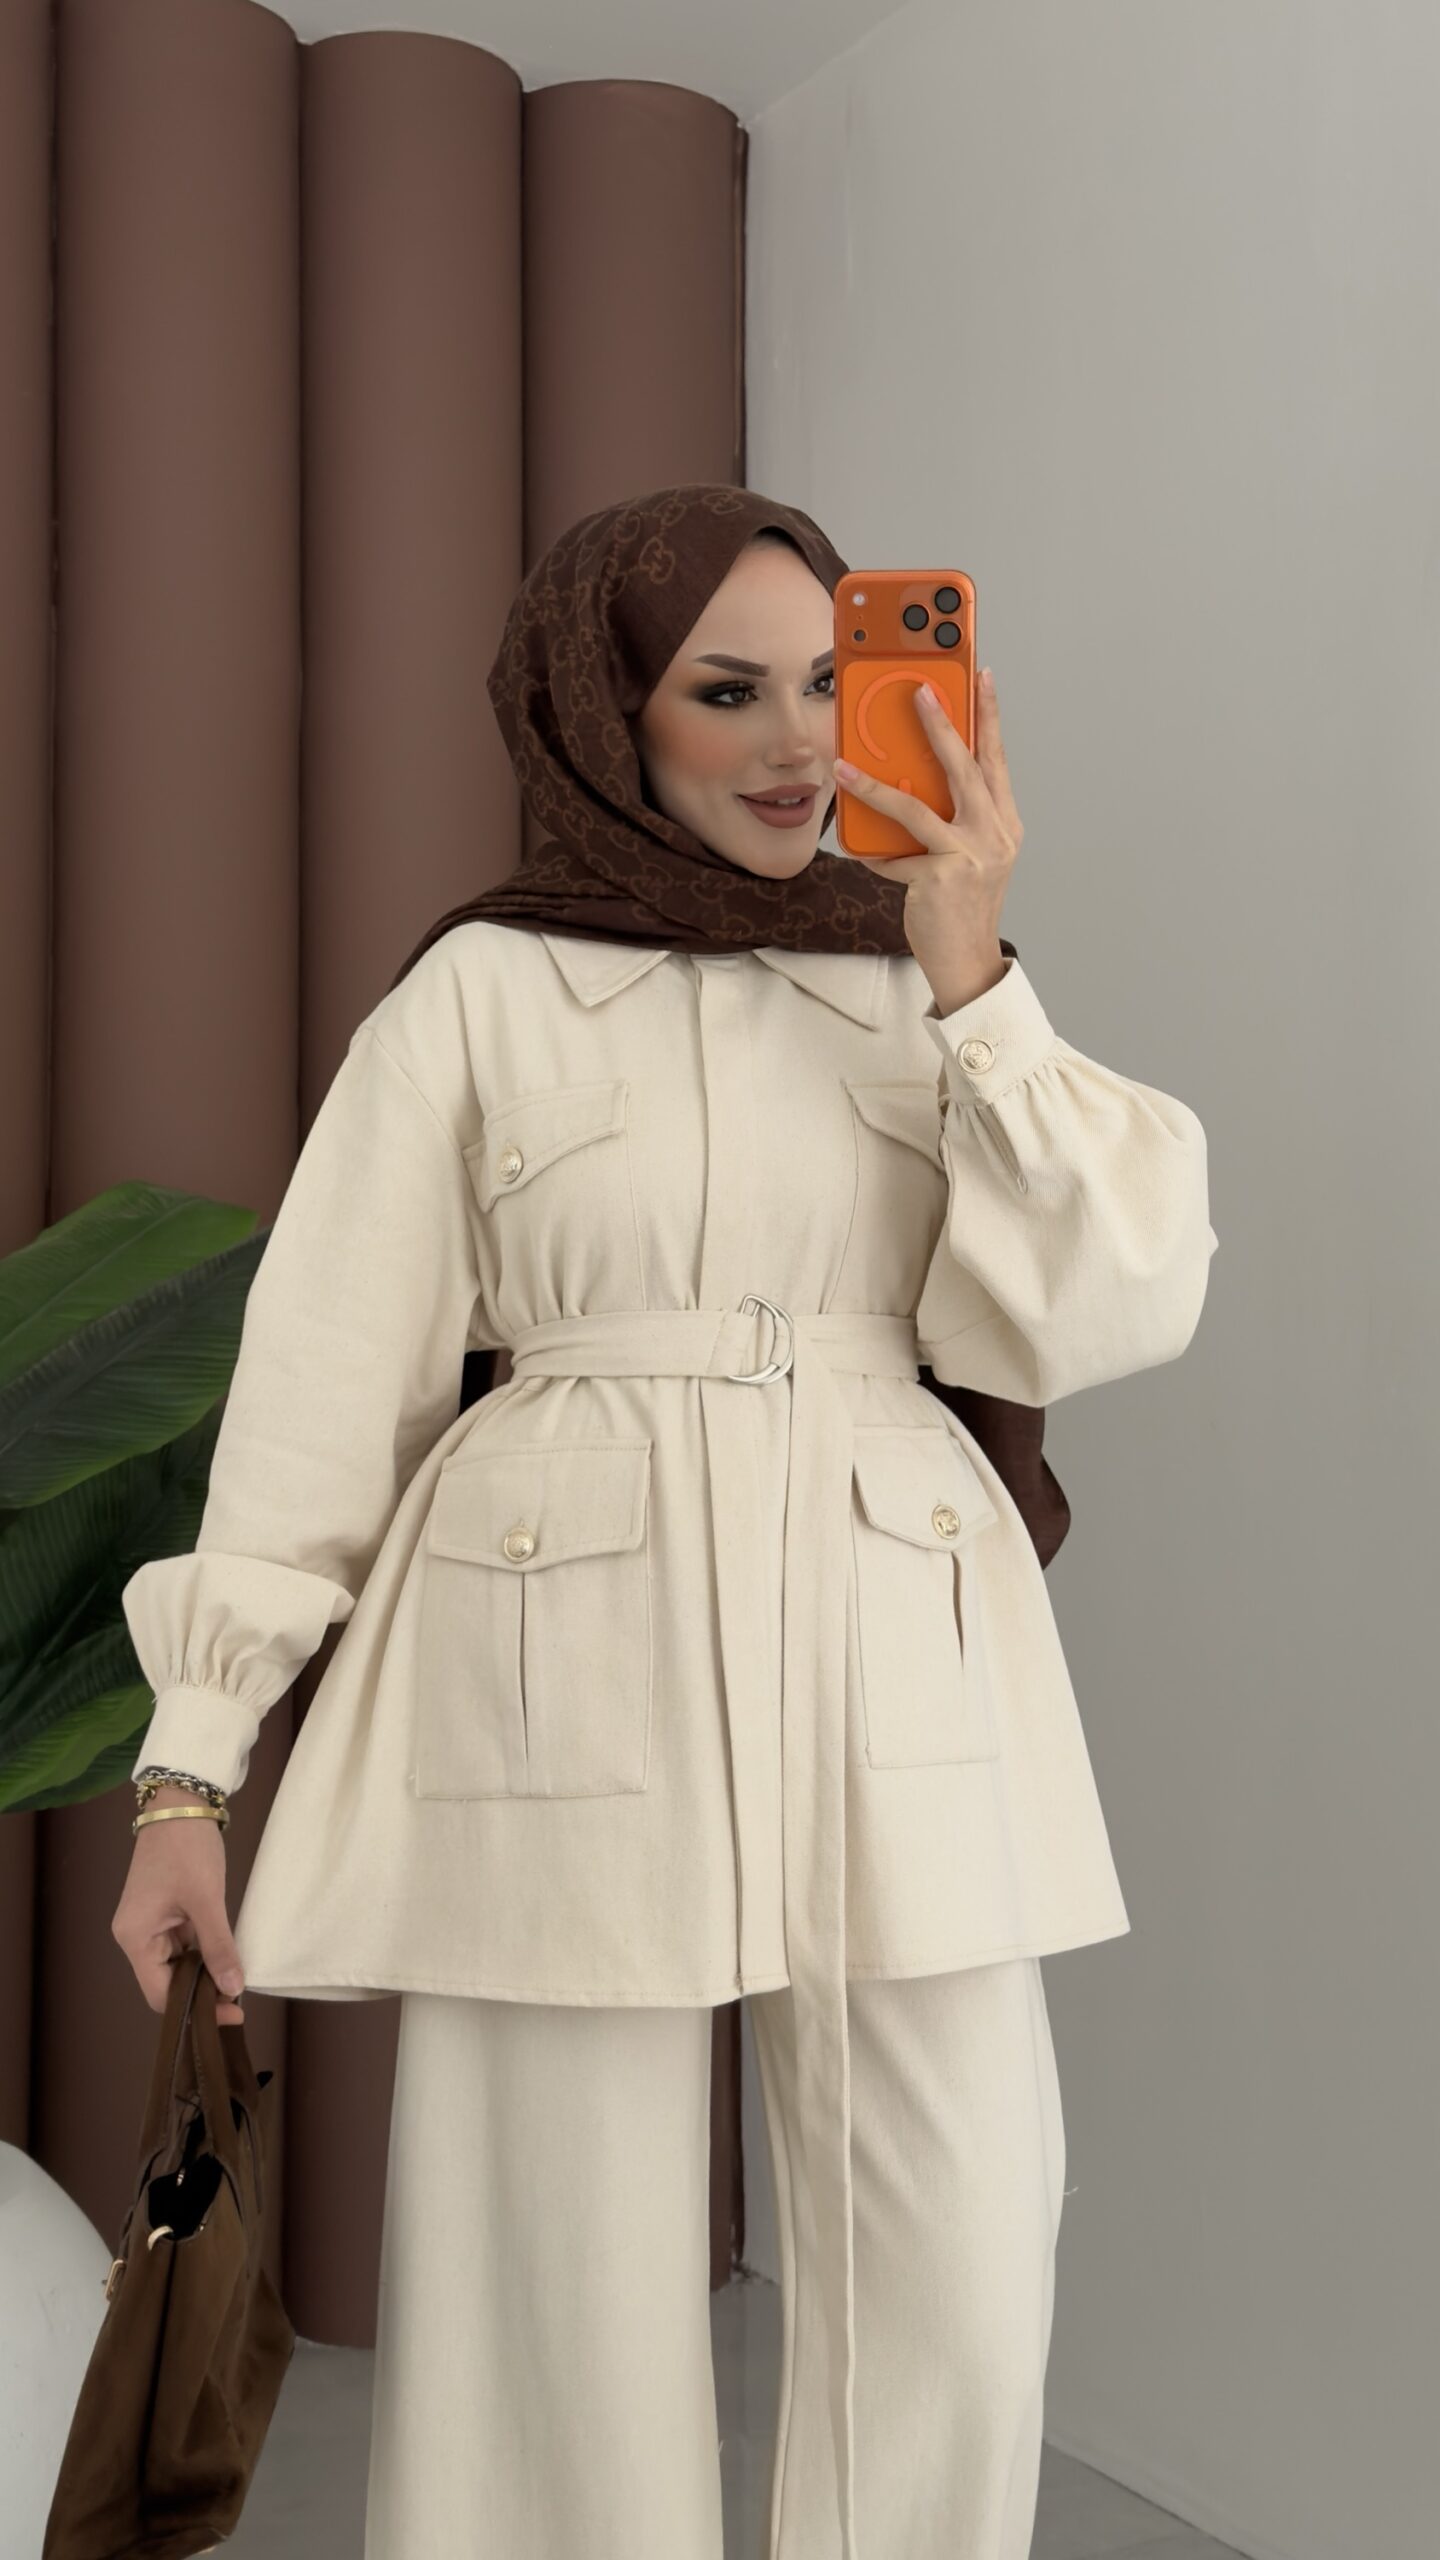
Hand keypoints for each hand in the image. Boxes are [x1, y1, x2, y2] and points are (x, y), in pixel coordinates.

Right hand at [112, 1795, 247, 2024]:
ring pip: (177, 1967)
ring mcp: (149, 1927)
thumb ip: (219, 1947)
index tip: (232, 2013)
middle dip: (201, 1995)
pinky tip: (226, 1961)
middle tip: (239, 2001)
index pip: (160, 1995)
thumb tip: (232, 1989)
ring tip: (237, 1984)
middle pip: (166, 1985)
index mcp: (135, 1938)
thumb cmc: (186, 1847)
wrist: (180, 1804)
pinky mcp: (163, 1916)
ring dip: (204, 1976)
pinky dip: (203, 1956)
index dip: (196, 2010)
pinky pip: (182, 1948)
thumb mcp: (207, 1899)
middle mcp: (136, 1937)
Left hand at [835, 667, 1024, 1013]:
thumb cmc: (964, 905)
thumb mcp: (971, 855)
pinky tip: (855, 849)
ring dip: (875, 786)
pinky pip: (894, 856)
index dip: (990, 717)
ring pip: (917, 808)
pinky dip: (873, 853)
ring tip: (845, 765)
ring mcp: (970, 857)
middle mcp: (995, 835)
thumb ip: (953, 818)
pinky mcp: (939, 880)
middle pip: (966, 767)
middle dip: (941, 724)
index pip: (997, 759)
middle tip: (921, 691)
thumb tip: (910, 780)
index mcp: (1005, 823)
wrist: (968, 961)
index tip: (982, 678)